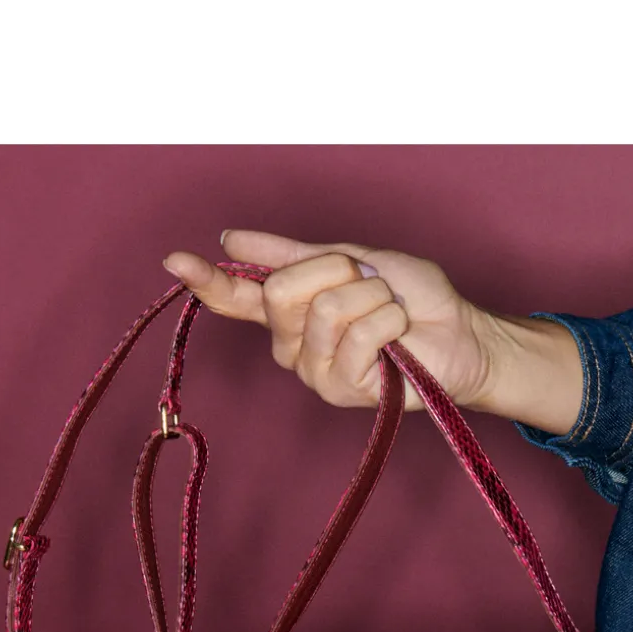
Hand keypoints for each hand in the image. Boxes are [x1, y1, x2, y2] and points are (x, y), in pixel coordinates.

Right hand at [162, 230, 584, 432]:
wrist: (457, 331)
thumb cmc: (410, 296)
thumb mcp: (350, 258)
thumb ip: (292, 254)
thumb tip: (231, 239)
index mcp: (290, 310)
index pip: (237, 297)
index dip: (206, 280)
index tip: (175, 259)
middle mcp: (293, 344)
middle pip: (282, 293)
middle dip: (334, 272)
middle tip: (366, 282)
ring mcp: (314, 371)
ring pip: (324, 312)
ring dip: (370, 298)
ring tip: (389, 311)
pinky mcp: (341, 391)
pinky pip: (355, 338)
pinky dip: (387, 323)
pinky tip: (398, 336)